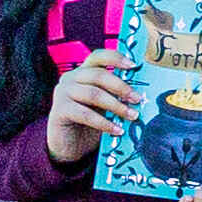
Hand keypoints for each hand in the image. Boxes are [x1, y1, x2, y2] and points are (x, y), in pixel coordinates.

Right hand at [41, 45, 137, 163]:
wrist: (69, 144)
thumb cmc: (90, 122)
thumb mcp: (104, 105)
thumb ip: (116, 96)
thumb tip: (141, 94)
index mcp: (83, 72)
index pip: (98, 56)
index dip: (115, 58)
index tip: (133, 66)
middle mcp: (70, 78)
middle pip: (98, 75)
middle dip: (121, 87)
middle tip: (137, 99)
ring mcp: (63, 93)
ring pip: (93, 94)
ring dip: (116, 106)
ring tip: (132, 116)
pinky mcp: (59, 110)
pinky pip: (85, 114)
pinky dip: (104, 123)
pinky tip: (117, 130)